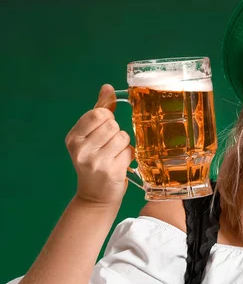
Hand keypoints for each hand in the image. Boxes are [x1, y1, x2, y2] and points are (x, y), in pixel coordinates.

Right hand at [65, 84, 133, 206]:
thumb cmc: (95, 161)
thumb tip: (107, 87)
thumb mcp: (90, 135)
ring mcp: (95, 162)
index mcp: (73, 137)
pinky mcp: (111, 171)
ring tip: (114, 155)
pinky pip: (129, 151)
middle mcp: (81, 149)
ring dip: (123, 144)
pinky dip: (128, 156)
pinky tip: (119, 164)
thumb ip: (99, 110)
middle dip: (116, 132)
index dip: (108, 118)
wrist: (95, 196)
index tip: (105, 128)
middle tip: (110, 145)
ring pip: (123, 137)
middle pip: (112, 125)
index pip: (98, 114)